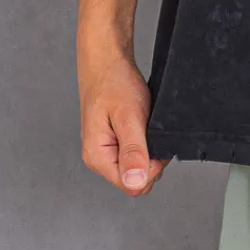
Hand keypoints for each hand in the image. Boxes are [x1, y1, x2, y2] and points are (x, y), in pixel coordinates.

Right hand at [79, 47, 170, 197]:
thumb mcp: (129, 117)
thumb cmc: (114, 83)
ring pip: (138, 168)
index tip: (153, 143)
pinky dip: (146, 144)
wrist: (107, 62)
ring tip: (144, 125)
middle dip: (152, 161)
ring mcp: (105, 152)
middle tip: (150, 131)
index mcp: (97, 157)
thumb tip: (135, 182)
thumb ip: (133, 151)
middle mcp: (98, 159)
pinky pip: (136, 156)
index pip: (132, 186)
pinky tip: (143, 127)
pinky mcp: (114, 145)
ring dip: (149, 151)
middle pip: (136, 181)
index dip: (151, 169)